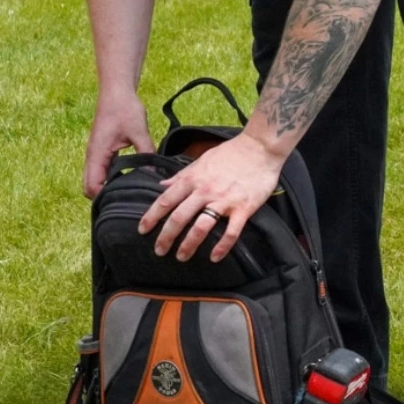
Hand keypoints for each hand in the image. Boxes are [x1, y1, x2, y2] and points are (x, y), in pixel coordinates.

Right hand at [85, 92, 154, 198]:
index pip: (91, 187)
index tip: (122, 202)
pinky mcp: (102, 150)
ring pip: (96, 179)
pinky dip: (111, 177)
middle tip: (127, 200)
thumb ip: (146, 153)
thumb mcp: (139, 132)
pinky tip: (129, 177)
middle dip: (104, 196)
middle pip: (90, 187)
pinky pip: (103, 170)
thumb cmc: (125, 109)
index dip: (103, 198)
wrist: (117, 92)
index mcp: (96, 155)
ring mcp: (96, 154)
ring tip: (129, 192)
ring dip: (108, 186)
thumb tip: (154, 173)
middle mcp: (92, 157)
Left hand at [139, 131, 284, 263]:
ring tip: (181, 257)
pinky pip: (231, 231)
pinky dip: (222, 246)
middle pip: (179, 218)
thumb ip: (182, 175)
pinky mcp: (244, 208)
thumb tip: (162, 185)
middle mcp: (206, 191)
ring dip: (188, 245)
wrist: (261, 147)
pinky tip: (215, 257)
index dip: (152, 217)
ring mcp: (225, 200)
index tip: (142, 230)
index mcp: (193, 178)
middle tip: (160, 250)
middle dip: (166, 237)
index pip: (166, 200)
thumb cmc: (232, 152)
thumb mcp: (202, 159)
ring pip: (201, 227)